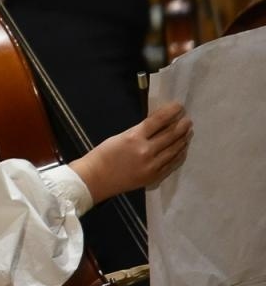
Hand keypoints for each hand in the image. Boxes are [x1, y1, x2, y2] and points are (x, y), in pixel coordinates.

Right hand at [71, 102, 190, 203]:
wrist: (96, 179)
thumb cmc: (103, 155)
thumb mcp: (119, 137)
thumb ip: (139, 132)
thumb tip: (157, 125)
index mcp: (134, 137)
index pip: (158, 121)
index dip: (171, 112)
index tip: (179, 106)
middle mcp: (146, 150)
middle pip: (170, 135)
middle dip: (181, 126)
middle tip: (188, 120)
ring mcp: (152, 165)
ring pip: (174, 149)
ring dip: (183, 139)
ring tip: (188, 132)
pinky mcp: (154, 176)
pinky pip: (172, 164)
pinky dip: (179, 155)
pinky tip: (183, 149)